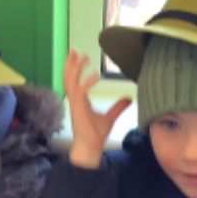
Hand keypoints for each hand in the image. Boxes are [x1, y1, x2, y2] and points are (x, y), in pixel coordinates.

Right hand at [64, 49, 131, 167]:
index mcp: (79, 100)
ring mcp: (75, 104)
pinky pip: (80, 91)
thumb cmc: (95, 135)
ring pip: (70, 81)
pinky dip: (86, 82)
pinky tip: (96, 75)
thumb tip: (128, 99)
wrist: (90, 148)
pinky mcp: (78, 109)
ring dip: (75, 68)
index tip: (77, 55)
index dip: (73, 67)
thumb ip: (117, 108)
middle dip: (70, 63)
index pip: (73, 80)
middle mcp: (75, 100)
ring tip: (84, 56)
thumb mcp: (110, 117)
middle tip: (74, 49)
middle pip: (68, 77)